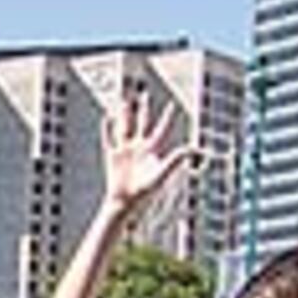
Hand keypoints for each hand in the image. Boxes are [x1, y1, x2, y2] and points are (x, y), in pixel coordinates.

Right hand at [102, 86, 196, 215]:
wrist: (125, 203)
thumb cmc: (144, 193)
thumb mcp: (161, 175)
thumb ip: (174, 160)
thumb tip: (190, 149)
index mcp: (152, 150)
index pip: (161, 129)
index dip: (167, 117)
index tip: (172, 104)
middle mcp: (139, 147)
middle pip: (142, 122)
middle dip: (143, 108)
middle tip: (144, 94)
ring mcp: (125, 151)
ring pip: (124, 126)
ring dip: (124, 114)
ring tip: (123, 102)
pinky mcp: (112, 156)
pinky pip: (109, 139)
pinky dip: (107, 128)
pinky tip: (106, 118)